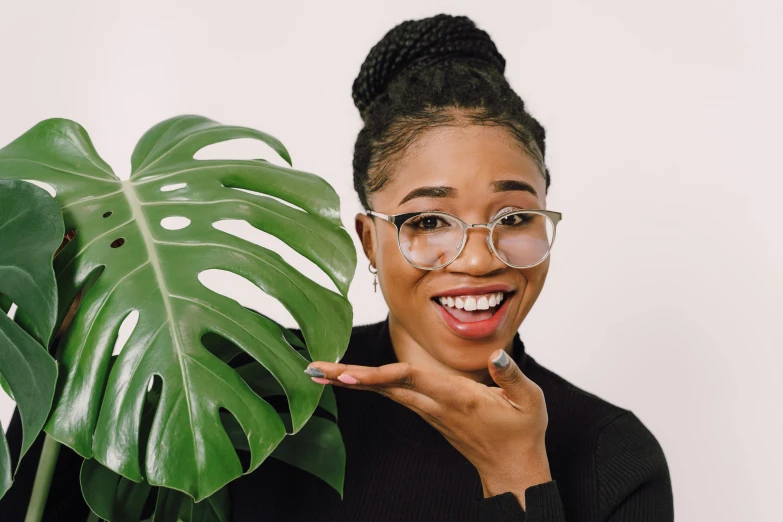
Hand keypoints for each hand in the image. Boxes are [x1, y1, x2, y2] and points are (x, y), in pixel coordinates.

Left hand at [305, 349, 551, 508]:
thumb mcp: (529, 400)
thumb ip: (511, 374)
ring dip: (352, 380)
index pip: (411, 379)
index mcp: (456, 397)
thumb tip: (495, 354)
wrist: (512, 469)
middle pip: (385, 386)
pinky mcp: (430, 413)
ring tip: (321, 371)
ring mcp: (430, 411)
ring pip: (386, 391)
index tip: (346, 375)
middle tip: (312, 369)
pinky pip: (395, 395)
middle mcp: (436, 404)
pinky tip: (353, 378)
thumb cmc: (521, 432)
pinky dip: (370, 384)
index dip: (377, 376)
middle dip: (348, 377)